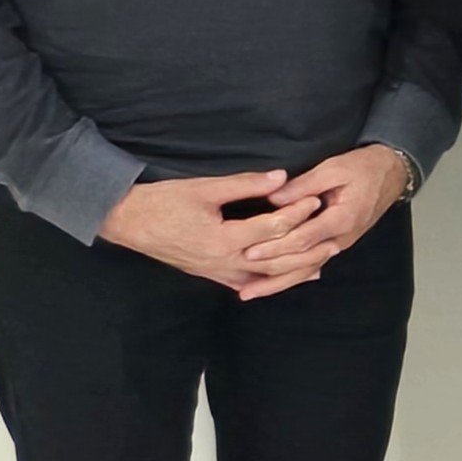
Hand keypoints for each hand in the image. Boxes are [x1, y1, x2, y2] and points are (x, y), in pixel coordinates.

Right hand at [97, 172, 319, 292]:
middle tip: (333, 236)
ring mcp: (218, 273)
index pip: (271, 228)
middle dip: (306, 248)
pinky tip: (291, 277)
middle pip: (276, 261)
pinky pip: (249, 283)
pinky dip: (272, 280)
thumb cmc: (163, 202)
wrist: (129, 223)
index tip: (315, 199)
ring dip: (295, 270)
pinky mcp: (212, 275)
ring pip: (266, 278)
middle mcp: (224, 263)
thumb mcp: (204, 188)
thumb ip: (244, 184)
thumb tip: (281, 177)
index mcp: (223, 240)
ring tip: (322, 259)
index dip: (296, 213)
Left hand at [234, 146, 415, 300]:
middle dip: (271, 273)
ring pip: (307, 270)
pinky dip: (292, 277)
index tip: (251, 251)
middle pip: (303, 262)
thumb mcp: (333, 169)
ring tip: (251, 292)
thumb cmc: (363, 169)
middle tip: (243, 283)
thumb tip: (273, 198)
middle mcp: (342, 238)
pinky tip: (273, 284)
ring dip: (279, 283)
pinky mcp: (336, 244)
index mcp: (342, 219)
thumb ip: (303, 185)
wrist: (390, 174)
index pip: (304, 238)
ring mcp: (340, 244)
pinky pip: (312, 264)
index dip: (276, 247)